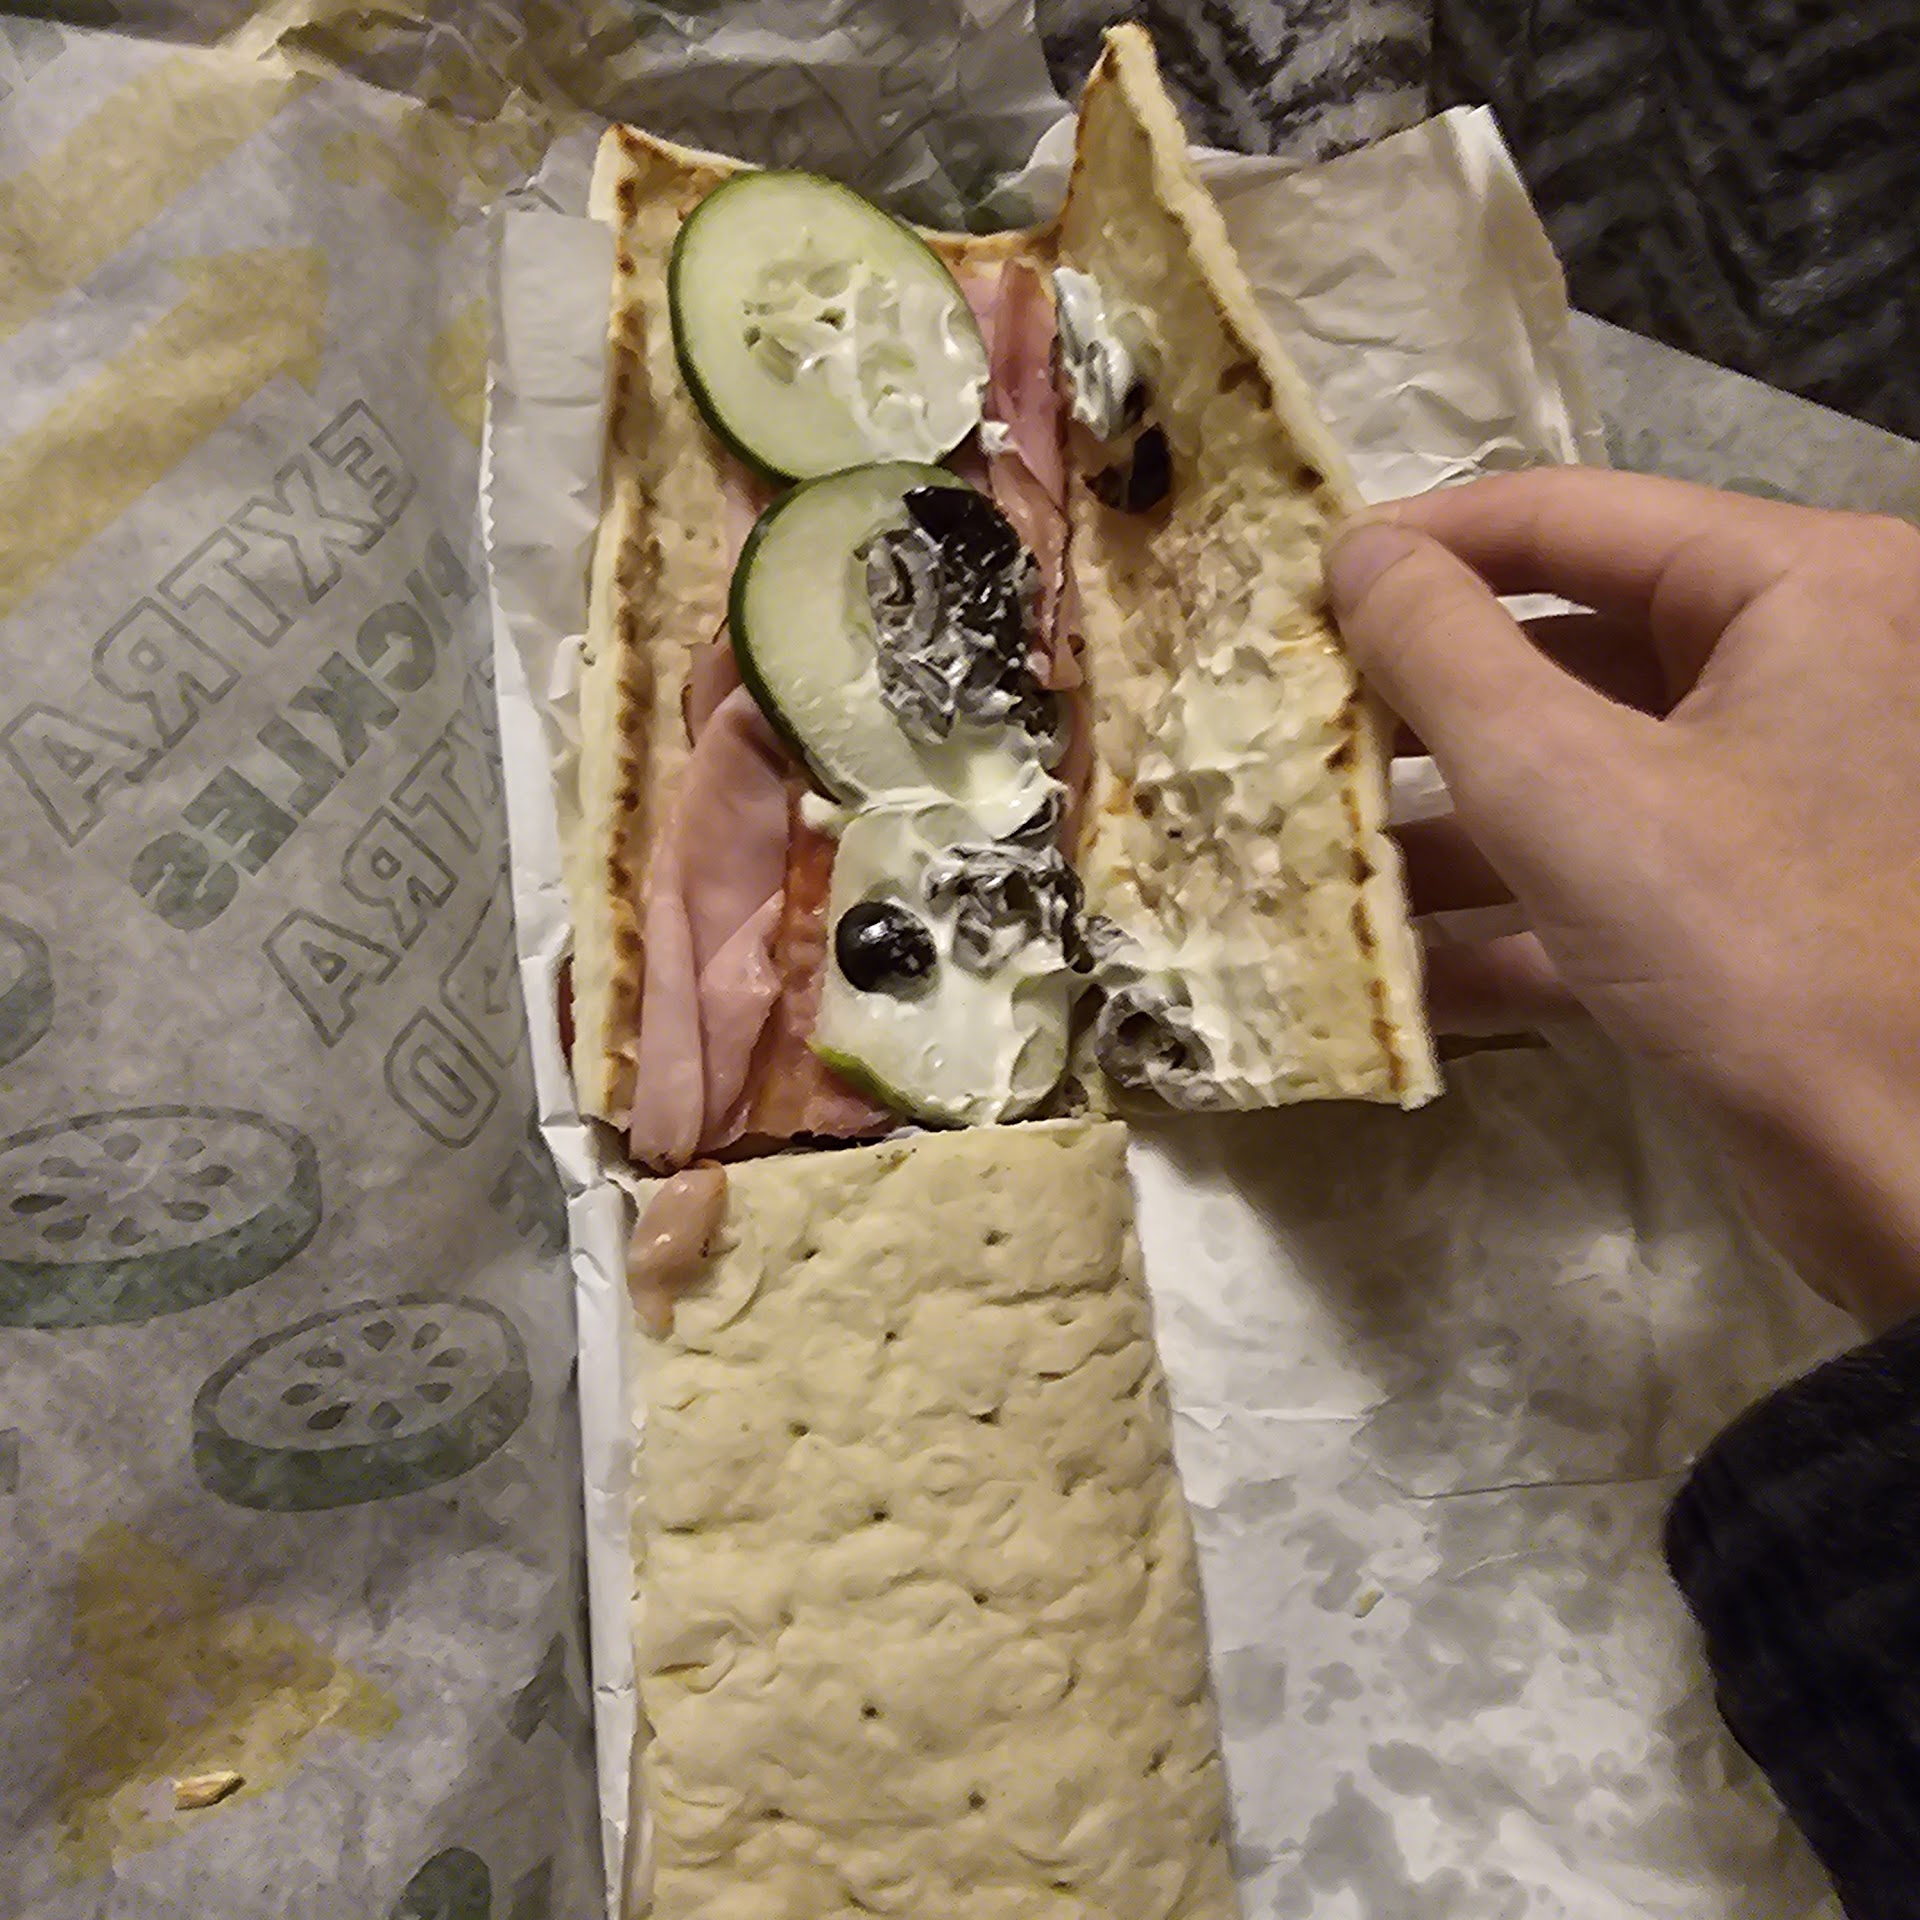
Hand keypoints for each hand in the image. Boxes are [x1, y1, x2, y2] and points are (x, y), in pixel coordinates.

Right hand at [1327, 469, 1919, 1328]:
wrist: (1913, 1176)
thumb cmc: (1752, 948)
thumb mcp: (1567, 788)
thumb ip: (1445, 657)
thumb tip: (1357, 555)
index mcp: (1802, 588)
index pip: (1574, 515)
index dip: (1424, 544)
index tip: (1299, 588)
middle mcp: (1811, 665)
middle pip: (1574, 641)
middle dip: (1428, 702)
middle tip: (1298, 724)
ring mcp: (1788, 791)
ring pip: (1586, 768)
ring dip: (1453, 821)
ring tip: (1320, 853)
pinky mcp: (1762, 904)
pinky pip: (1614, 871)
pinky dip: (1514, 914)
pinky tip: (1397, 969)